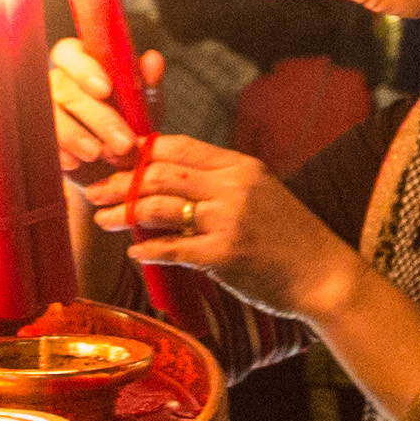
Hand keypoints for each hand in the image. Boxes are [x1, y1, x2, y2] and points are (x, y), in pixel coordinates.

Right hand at [49, 32, 139, 187]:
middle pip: (64, 88)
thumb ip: (146, 84)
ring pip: (51, 115)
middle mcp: (56, 82)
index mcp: (80, 64)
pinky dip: (59, 152)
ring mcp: (41, 109)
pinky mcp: (36, 136)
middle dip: (96, 116)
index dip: (84, 68)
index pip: (70, 52)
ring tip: (97, 154)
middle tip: (123, 143)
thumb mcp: (143, 106)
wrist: (111, 166)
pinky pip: (40, 140)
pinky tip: (74, 163)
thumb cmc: (128, 125)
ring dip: (75, 135)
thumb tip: (153, 60)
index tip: (106, 90)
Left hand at [96, 130, 348, 315]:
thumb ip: (221, 182)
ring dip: (124, 214)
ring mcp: (228, 219)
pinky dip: (147, 249)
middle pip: (161, 173)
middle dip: (121, 182)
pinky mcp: (224, 254)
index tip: (114, 160)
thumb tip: (171, 180)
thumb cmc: (290, 237)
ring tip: (103, 220)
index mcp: (240, 165)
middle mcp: (233, 186)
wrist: (324, 274)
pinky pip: (172, 247)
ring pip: (160, 207)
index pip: (178, 146)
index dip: (140, 151)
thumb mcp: (261, 193)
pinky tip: (133, 251)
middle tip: (95, 192)